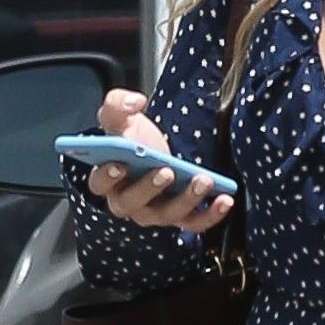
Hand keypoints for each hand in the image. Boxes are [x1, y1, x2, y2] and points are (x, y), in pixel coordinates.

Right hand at [87, 88, 234, 236]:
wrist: (156, 149)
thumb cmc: (132, 138)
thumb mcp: (120, 115)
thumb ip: (117, 103)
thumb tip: (133, 102)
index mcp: (106, 180)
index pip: (100, 184)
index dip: (107, 177)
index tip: (119, 165)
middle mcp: (127, 202)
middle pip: (132, 203)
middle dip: (149, 188)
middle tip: (166, 171)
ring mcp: (154, 212)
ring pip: (166, 214)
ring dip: (186, 200)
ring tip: (203, 180)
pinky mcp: (179, 216)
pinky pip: (194, 222)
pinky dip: (210, 215)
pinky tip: (224, 200)